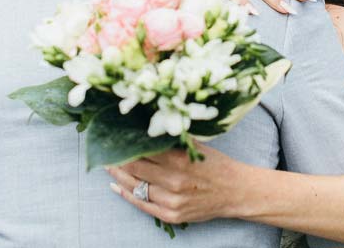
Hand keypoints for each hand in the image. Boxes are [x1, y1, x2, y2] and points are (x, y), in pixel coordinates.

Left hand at [107, 144, 245, 224]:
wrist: (237, 192)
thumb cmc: (216, 165)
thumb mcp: (196, 147)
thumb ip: (171, 140)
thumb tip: (144, 127)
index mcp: (179, 160)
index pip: (141, 150)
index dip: (124, 143)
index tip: (113, 136)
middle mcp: (174, 181)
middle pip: (134, 167)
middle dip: (117, 158)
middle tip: (106, 150)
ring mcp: (172, 201)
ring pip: (135, 186)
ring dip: (118, 175)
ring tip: (108, 166)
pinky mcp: (172, 215)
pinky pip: (142, 205)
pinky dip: (127, 194)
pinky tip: (116, 186)